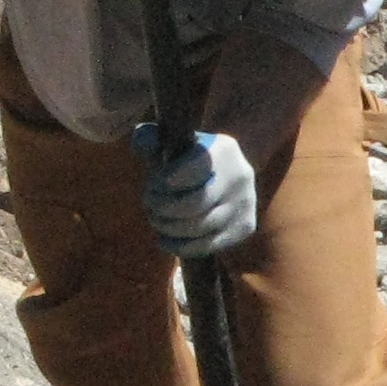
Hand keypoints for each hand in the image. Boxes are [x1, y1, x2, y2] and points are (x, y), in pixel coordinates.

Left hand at [130, 126, 256, 258]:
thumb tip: (141, 142)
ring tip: (156, 219)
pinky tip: (165, 239)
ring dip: (168, 227)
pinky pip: (208, 245)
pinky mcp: (245, 227)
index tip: (153, 183)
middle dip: (163, 207)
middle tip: (149, 204)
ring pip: (199, 227)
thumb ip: (151, 138)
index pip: (190, 171)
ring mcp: (246, 204)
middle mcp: (240, 176)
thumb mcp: (175, 142)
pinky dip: (181, 246)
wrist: (228, 174)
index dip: (163, 181)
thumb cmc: (191, 158)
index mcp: (224, 149)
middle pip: (194, 204)